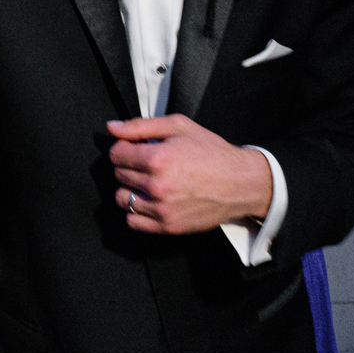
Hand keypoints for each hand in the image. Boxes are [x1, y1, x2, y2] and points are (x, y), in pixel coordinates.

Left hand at [106, 115, 273, 234]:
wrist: (241, 183)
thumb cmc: (212, 152)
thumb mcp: (179, 126)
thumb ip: (141, 126)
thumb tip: (112, 128)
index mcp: (158, 159)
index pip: (116, 155)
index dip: (123, 148)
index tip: (134, 149)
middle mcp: (157, 186)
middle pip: (119, 175)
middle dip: (128, 166)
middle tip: (146, 164)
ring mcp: (162, 209)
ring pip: (122, 199)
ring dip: (130, 188)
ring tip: (147, 182)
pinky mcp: (168, 226)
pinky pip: (133, 221)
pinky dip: (136, 211)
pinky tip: (149, 200)